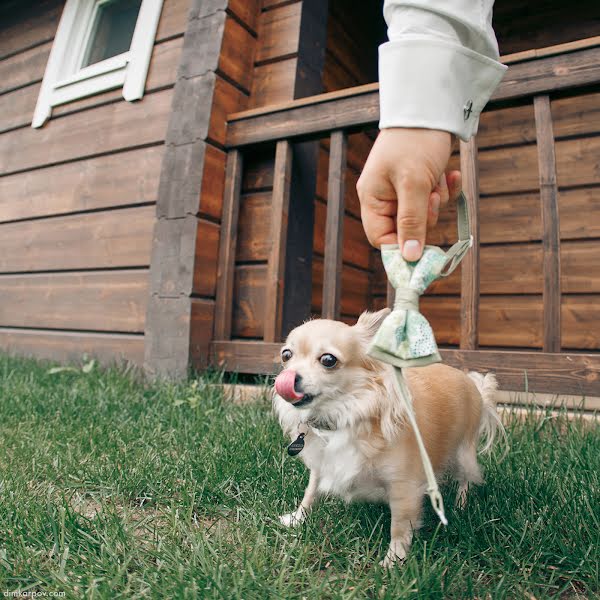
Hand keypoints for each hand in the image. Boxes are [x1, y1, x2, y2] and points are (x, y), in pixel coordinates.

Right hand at [357, 128, 461, 259]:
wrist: (431, 106)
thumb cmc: (415, 142)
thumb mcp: (414, 184)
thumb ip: (412, 222)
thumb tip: (410, 257)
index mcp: (372, 198)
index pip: (381, 238)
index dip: (401, 248)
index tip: (424, 254)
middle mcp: (384, 196)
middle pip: (405, 228)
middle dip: (424, 217)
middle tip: (432, 199)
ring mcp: (402, 188)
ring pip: (423, 214)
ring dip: (436, 200)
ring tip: (439, 179)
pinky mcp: (420, 179)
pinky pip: (433, 197)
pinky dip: (444, 189)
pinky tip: (450, 174)